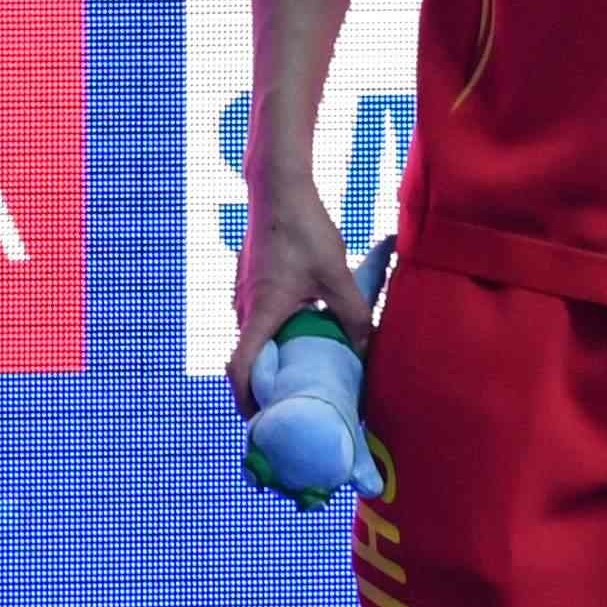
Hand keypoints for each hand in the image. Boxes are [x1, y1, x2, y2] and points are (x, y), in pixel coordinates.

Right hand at [224, 175, 372, 414]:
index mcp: (261, 313)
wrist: (276, 186)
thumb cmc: (302, 228)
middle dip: (265, 387)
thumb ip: (354, 314)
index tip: (262, 421)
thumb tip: (366, 348)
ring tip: (301, 375)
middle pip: (246, 360)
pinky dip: (274, 337)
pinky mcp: (252, 282)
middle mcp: (245, 308)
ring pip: (253, 340)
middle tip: (292, 405)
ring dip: (272, 360)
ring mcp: (244, 295)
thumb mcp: (336, 274)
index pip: (240, 369)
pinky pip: (258, 321)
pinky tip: (303, 334)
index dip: (246, 401)